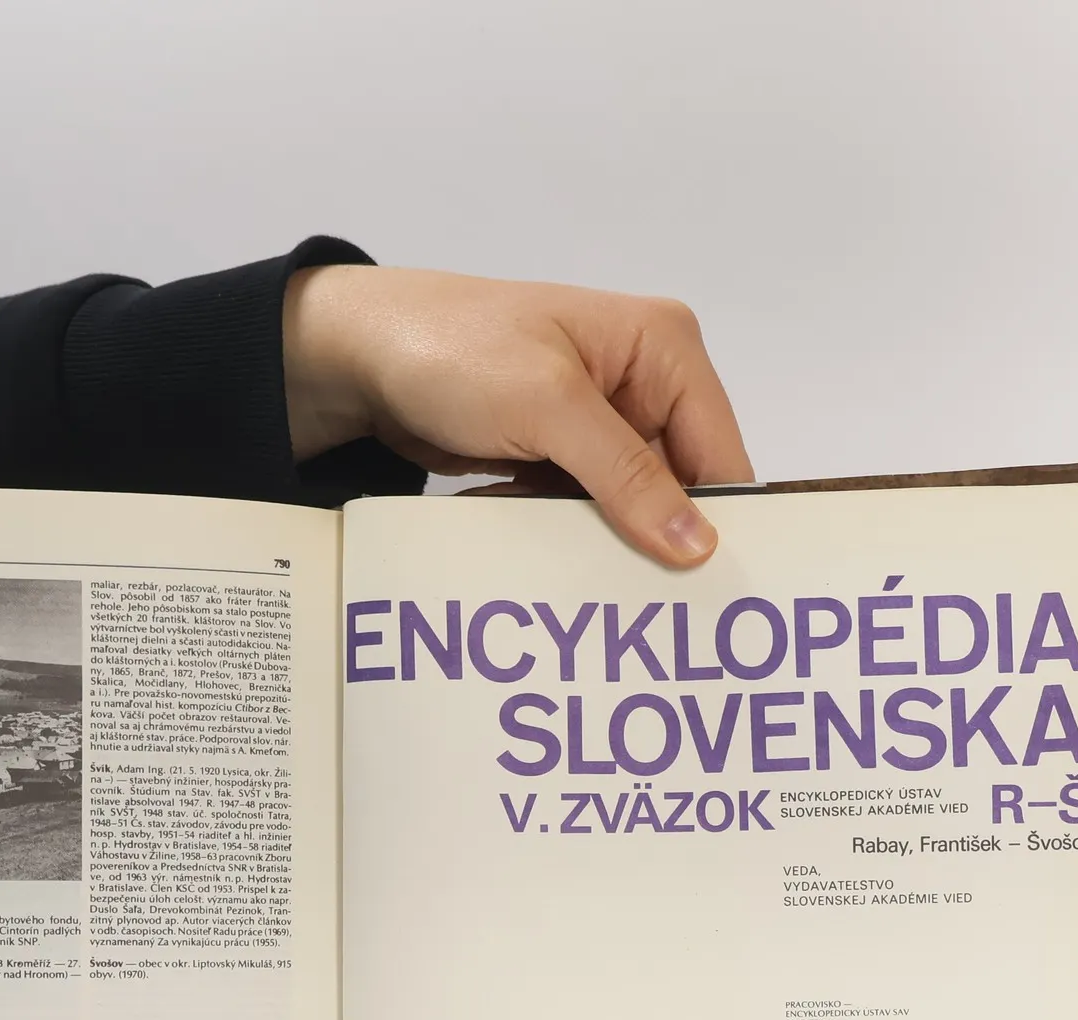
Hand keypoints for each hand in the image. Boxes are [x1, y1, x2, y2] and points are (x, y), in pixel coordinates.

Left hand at [282, 265, 752, 566]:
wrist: (356, 354)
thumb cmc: (451, 350)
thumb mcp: (546, 406)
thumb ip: (625, 475)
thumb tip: (697, 545)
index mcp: (665, 349)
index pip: (721, 455)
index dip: (717, 526)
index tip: (704, 598)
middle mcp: (647, 383)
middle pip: (685, 488)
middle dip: (662, 542)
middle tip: (651, 611)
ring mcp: (607, 422)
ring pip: (638, 509)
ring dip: (611, 544)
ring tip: (598, 591)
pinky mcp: (568, 453)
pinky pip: (594, 512)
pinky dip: (573, 535)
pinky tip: (553, 556)